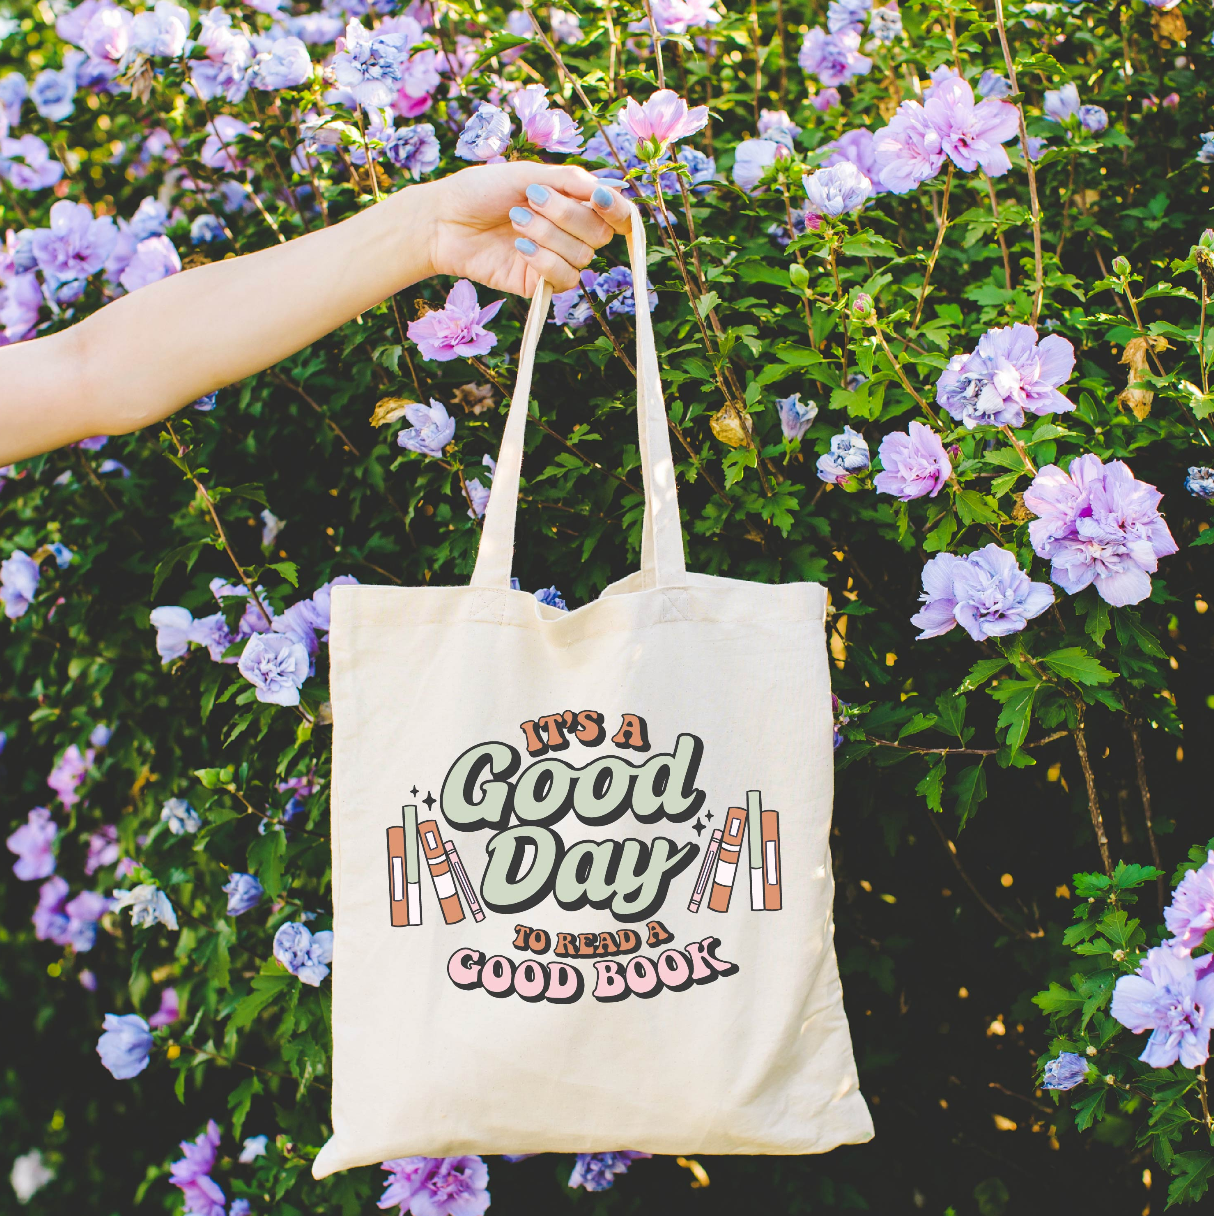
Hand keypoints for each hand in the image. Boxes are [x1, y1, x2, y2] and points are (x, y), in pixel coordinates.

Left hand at [420, 161, 632, 294]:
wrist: (443, 220)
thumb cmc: (481, 191)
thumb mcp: (527, 174)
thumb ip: (569, 181)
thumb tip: (607, 189)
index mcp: (571, 202)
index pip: (614, 213)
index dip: (617, 209)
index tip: (598, 198)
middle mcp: (569, 233)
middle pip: (600, 233)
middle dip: (567, 214)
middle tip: (531, 198)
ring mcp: (556, 260)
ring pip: (582, 256)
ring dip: (548, 234)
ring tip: (515, 220)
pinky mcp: (539, 284)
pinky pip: (564, 278)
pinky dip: (544, 260)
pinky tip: (519, 247)